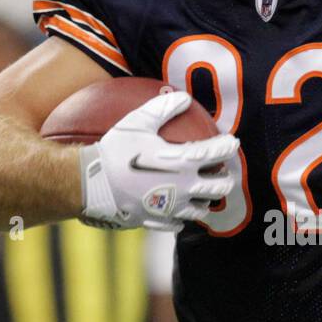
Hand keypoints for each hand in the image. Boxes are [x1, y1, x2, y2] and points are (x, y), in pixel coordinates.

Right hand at [78, 90, 237, 230]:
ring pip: (202, 210)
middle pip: (220, 188)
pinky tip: (177, 209)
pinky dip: (181, 217)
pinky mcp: (157, 221)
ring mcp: (171, 208)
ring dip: (206, 200)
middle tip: (222, 172)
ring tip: (201, 191)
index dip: (229, 146)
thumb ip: (164, 108)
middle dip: (226, 179)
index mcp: (182, 162)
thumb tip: (185, 97)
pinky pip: (178, 224)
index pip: (217, 154)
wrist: (89, 183)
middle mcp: (183, 188)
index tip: (231, 142)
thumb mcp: (138, 121)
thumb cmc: (114, 150)